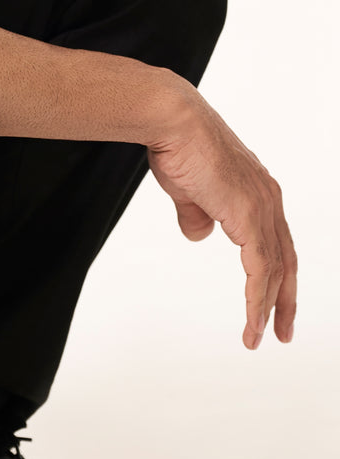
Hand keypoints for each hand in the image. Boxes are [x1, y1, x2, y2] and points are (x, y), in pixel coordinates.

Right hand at [146, 82, 296, 349]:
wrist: (172, 121)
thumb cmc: (176, 144)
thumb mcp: (188, 188)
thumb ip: (197, 213)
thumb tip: (201, 235)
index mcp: (258, 190)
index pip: (277, 241)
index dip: (277, 274)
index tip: (271, 301)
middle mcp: (268, 200)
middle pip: (286, 260)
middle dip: (284, 299)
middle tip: (281, 331)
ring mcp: (262, 208)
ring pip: (275, 270)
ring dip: (268, 307)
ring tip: (258, 337)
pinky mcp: (248, 218)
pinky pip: (260, 271)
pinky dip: (258, 300)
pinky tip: (252, 322)